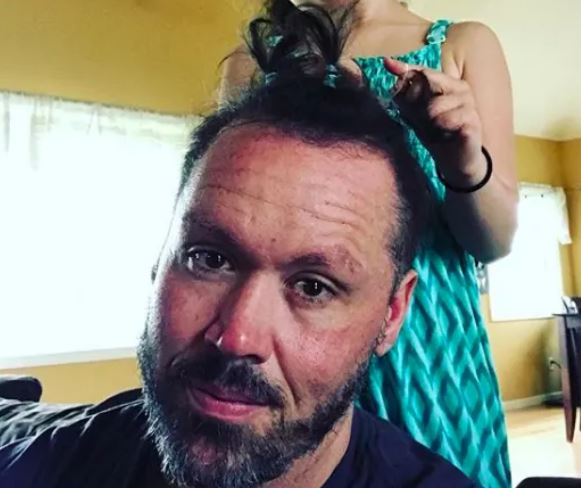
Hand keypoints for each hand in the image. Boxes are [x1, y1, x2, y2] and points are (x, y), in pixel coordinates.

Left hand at [384, 57, 486, 185]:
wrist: (455, 161)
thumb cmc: (437, 134)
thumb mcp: (416, 113)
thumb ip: (405, 93)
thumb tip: (388, 63)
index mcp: (449, 84)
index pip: (424, 71)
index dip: (405, 68)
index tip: (387, 64)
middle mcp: (461, 89)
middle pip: (429, 82)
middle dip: (416, 102)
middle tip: (423, 119)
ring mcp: (469, 104)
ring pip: (434, 106)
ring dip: (428, 122)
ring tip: (435, 130)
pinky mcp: (473, 122)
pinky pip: (446, 120)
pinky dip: (440, 130)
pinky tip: (445, 135)